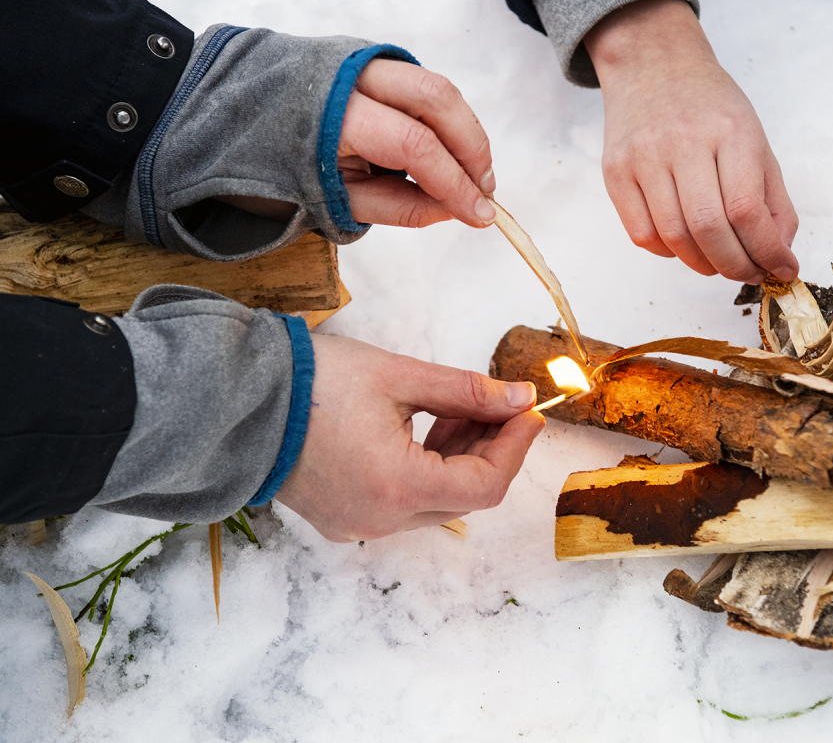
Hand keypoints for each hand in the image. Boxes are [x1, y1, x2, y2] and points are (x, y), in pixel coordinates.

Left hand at [220, 59, 497, 228]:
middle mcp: (352, 77)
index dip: (456, 183)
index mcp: (334, 118)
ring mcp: (360, 61)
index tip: (481, 215)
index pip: (416, 147)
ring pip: (435, 85)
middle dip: (472, 146)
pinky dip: (443, 117)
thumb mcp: (330, 203)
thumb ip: (396, 206)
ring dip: (464, 129)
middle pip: (437, 99)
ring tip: (474, 174)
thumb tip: (452, 209)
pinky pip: (419, 84)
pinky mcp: (367, 60)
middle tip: (485, 189)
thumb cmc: (272, 169)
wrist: (222, 120)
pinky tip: (447, 152)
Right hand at [273, 334, 544, 541]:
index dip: (516, 448)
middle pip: (463, 497)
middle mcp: (380, 520)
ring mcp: (358, 525)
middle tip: (501, 404)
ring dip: (459, 459)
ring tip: (461, 408)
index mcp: (397, 487)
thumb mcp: (400, 376)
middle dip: (491, 449)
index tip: (528, 411)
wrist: (235, 396)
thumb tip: (519, 398)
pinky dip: (426, 470)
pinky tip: (427, 428)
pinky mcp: (342, 518)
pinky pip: (403, 503)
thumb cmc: (311, 381)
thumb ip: (468, 392)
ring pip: (435, 501)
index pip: (485, 485)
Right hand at [584, 0, 798, 283]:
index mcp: (730, 132)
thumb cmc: (709, 106)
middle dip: (736, 266)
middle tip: (749, 274)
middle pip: (709, 229)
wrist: (652, 62)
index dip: (767, 251)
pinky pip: (642, 234)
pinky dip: (668, 252)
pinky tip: (684, 244)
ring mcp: (643, 157)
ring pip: (674, 238)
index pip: (747, 209)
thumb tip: (779, 254)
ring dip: (703, 264)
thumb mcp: (754, 139)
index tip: (780, 268)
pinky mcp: (615, 171)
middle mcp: (683, 142)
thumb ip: (772, 199)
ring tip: (719, 263)